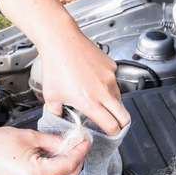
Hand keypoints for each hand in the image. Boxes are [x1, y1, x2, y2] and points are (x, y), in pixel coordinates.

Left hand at [0, 0, 129, 134]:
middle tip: (115, 124)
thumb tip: (59, 118)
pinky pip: (114, 80)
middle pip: (124, 117)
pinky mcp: (111, 66)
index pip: (111, 126)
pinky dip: (107, 84)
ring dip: (112, 103)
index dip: (112, 133)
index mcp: (89, 103)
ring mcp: (109, 78)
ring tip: (97, 97)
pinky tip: (93, 79)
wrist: (61, 41)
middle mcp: (103, 92)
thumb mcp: (51, 96)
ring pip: (119, 98)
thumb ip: (56, 111)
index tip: (110, 133)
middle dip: (121, 124)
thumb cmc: (55, 66)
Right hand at [0, 122, 89, 174]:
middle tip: (79, 148)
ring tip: (67, 155)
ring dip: (67, 172)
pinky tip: (53, 164)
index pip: (68, 165)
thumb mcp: (28, 137)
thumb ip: (53, 142)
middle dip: (77, 164)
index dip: (80, 153)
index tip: (84, 143)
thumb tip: (68, 143)